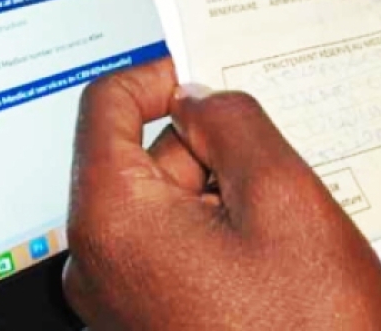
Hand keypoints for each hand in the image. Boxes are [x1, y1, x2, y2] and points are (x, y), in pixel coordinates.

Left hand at [63, 58, 380, 329]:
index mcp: (113, 221)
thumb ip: (233, 122)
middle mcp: (97, 264)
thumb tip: (199, 96)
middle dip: (206, 152)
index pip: (104, 107)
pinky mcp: (145, 324)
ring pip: (163, 205)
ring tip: (279, 241)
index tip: (201, 75)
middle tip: (272, 180)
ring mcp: (118, 302)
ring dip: (220, 199)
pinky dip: (214, 237)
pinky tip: (267, 267)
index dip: (156, 76)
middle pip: (140, 158)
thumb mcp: (284, 198)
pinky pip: (169, 249)